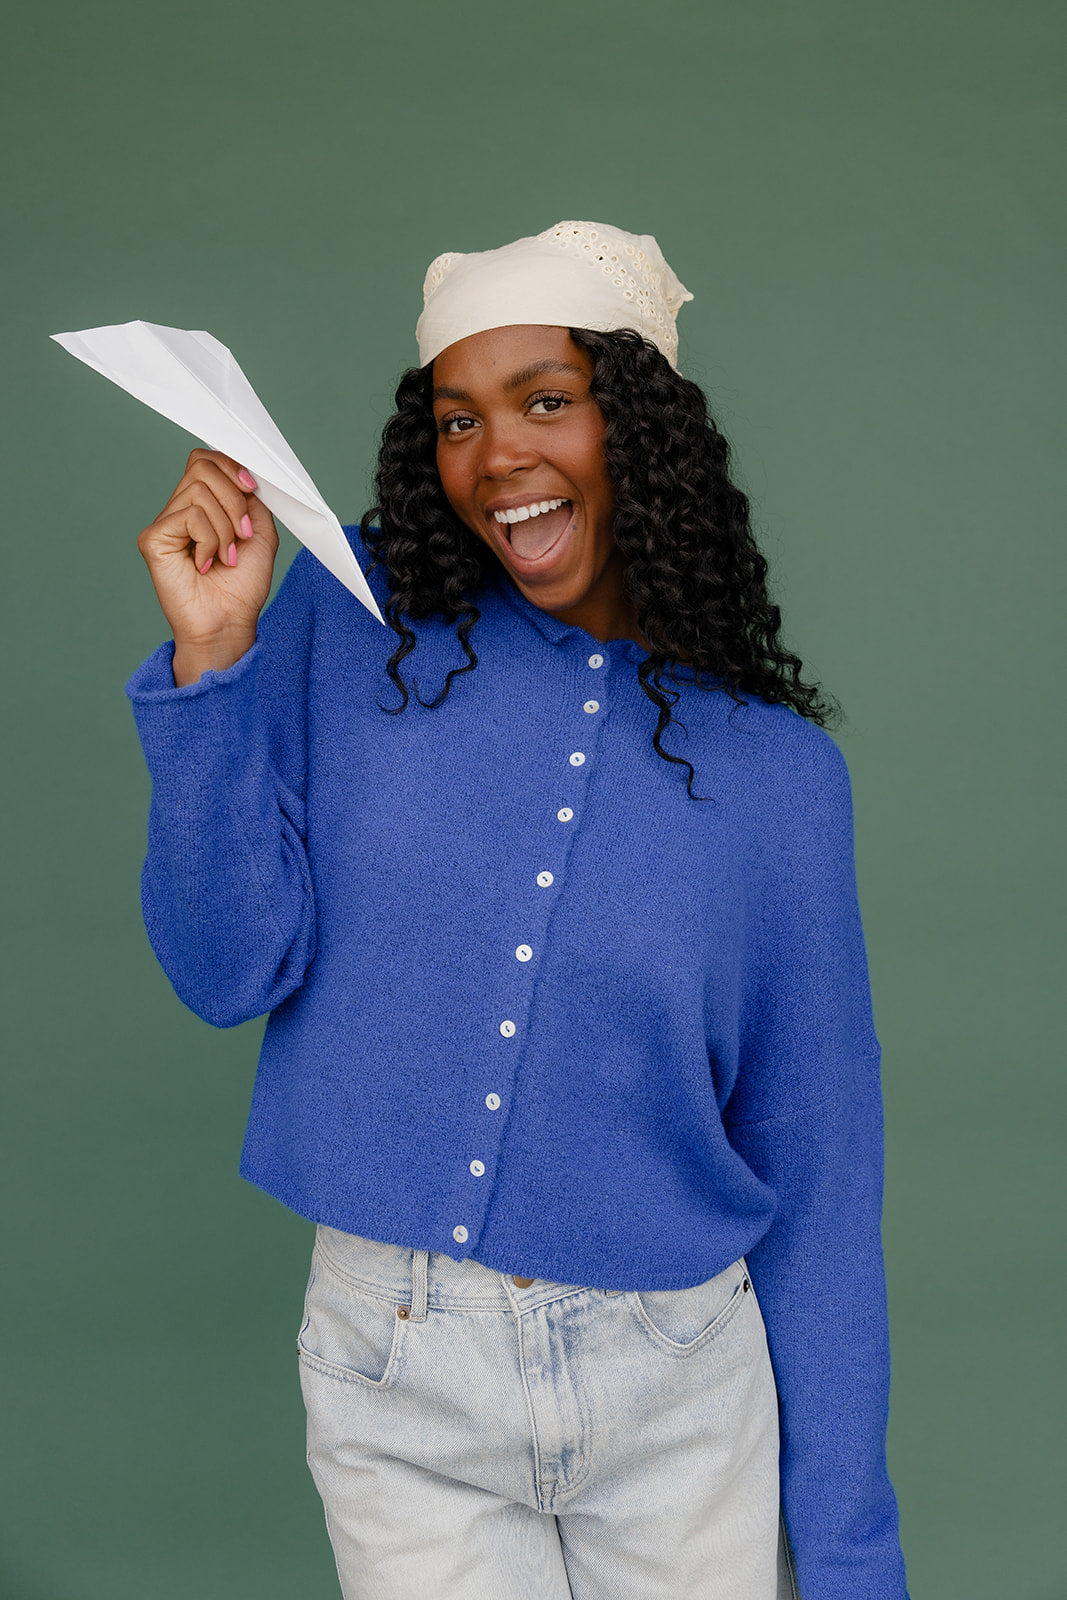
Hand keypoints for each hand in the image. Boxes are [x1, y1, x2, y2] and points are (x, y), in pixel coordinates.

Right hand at [137, 448, 278, 654]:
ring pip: (199, 492)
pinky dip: (209, 540)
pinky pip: (189, 515)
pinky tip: (205, 564)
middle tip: (243, 535)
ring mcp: (164, 524)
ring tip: (226, 557)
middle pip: (202, 467)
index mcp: (202, 506)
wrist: (230, 623)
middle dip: (234, 499)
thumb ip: (250, 498)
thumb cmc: (242, 586)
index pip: (205, 461)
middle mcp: (179, 510)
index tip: (252, 488)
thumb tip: (243, 469)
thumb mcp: (260, 533)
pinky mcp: (153, 539)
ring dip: (225, 527)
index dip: (230, 466)